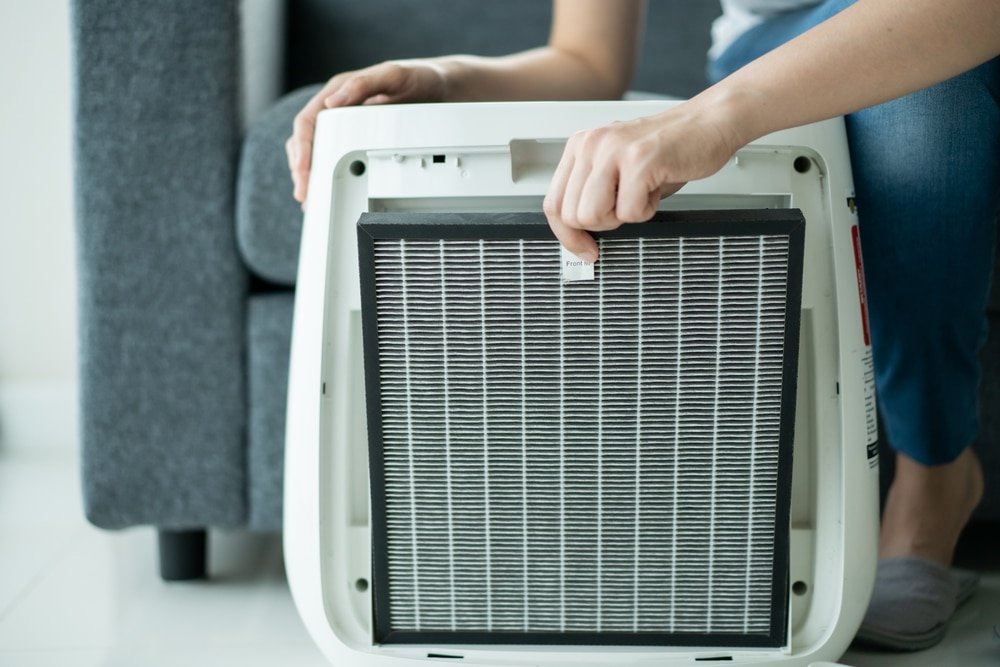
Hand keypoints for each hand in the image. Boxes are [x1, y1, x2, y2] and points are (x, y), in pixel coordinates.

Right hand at [286, 59, 449, 203]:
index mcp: (340, 90)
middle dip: (302, 168)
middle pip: (307, 140)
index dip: (302, 149)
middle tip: (305, 195)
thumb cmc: (419, 78)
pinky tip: (327, 190)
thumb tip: (332, 102)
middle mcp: (340, 106)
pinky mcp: (361, 135)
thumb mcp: (394, 76)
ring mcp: (349, 122)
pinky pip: (336, 155)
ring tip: (310, 199)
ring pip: (318, 150)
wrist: (443, 88)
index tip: (303, 171)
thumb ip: (363, 84)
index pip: (307, 122)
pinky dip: (328, 174)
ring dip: (312, 174)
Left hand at [542, 104, 740, 260]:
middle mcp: (592, 145)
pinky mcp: (640, 160)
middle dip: (602, 224)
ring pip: (593, 216)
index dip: (567, 236)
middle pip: (572, 216)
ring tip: (640, 194)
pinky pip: (629, 212)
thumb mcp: (618, 168)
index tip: (584, 250)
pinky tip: (656, 187)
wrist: (708, 123)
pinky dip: (647, 210)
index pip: (553, 203)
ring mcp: (614, 151)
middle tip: (627, 206)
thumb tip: (578, 236)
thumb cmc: (667, 150)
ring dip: (622, 217)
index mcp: (581, 146)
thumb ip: (592, 193)